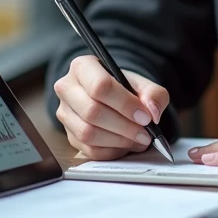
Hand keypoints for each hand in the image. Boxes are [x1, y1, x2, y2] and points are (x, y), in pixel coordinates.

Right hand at [53, 55, 170, 160]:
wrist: (113, 99)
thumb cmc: (125, 89)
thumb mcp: (143, 85)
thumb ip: (153, 94)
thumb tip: (152, 112)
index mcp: (83, 66)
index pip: (100, 86)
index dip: (124, 104)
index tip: (145, 117)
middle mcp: (67, 88)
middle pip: (91, 111)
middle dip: (124, 126)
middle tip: (146, 133)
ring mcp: (65, 113)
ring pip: (87, 133)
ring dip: (118, 141)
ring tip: (139, 140)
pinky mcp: (69, 135)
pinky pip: (88, 150)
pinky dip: (111, 151)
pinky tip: (126, 145)